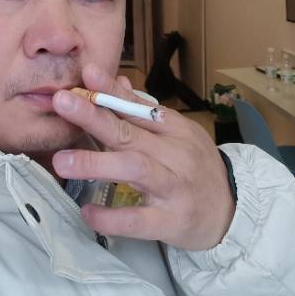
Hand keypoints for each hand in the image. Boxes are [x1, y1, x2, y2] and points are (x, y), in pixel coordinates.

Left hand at [51, 63, 235, 250]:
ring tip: (62, 161)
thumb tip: (115, 80)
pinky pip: (139, 220)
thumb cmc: (196, 168)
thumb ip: (143, 111)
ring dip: (96, 163)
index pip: (138, 107)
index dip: (111, 91)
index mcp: (175, 130)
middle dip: (94, 116)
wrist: (233, 213)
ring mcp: (174, 188)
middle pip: (130, 132)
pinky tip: (87, 212)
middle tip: (62, 102)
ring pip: (135, 170)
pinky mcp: (171, 222)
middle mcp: (175, 155)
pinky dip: (112, 217)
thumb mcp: (177, 135)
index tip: (85, 73)